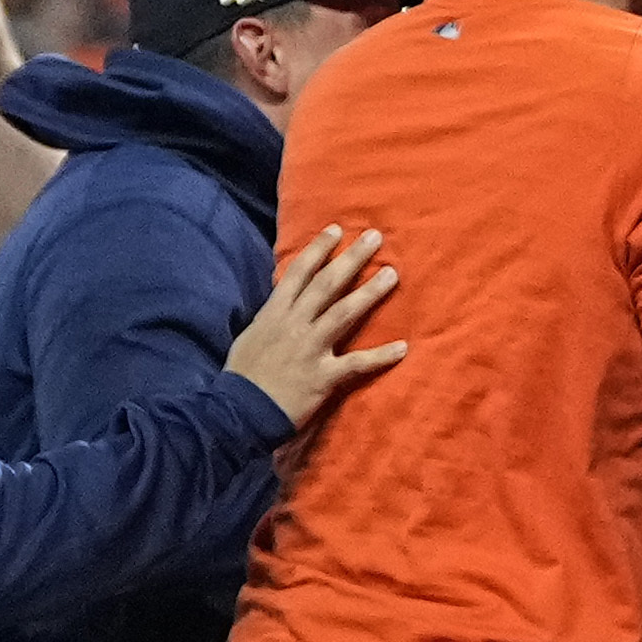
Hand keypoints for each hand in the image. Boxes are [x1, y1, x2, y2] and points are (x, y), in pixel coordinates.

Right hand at [228, 223, 407, 426]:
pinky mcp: (323, 376)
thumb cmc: (243, 376)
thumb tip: (283, 302)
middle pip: (327, 284)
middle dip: (351, 258)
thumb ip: (272, 318)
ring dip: (370, 293)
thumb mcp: (252, 336)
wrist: (239, 411)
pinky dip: (380, 356)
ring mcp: (310, 348)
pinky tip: (402, 347)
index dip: (318, 250)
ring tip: (392, 274)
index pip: (298, 273)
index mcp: (275, 313)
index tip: (336, 230)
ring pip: (344, 313)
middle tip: (374, 237)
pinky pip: (357, 363)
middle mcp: (294, 324)